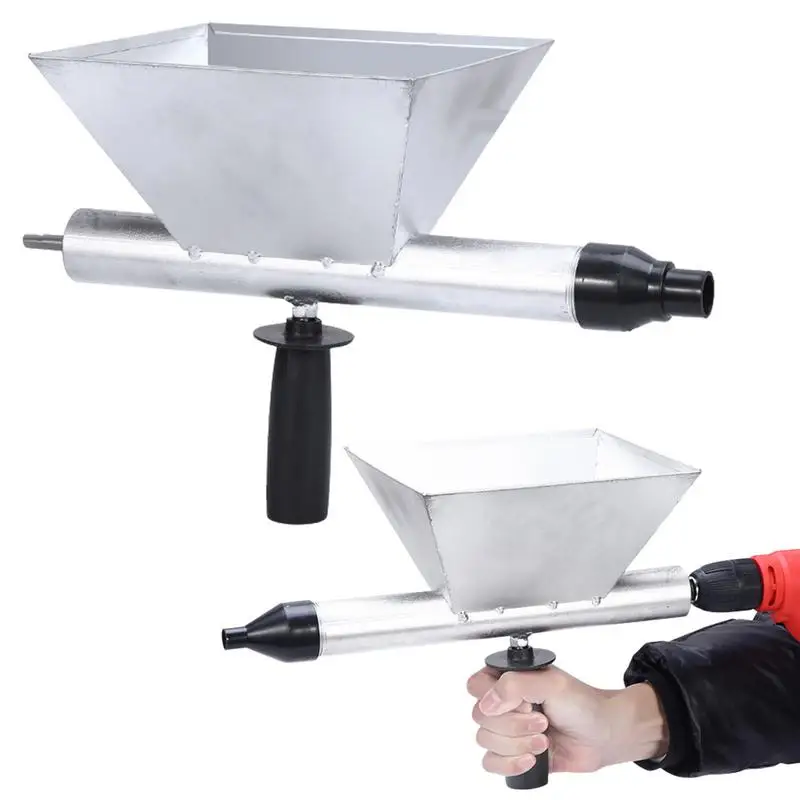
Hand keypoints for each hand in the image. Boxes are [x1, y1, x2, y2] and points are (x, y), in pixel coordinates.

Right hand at [467, 665, 668, 777]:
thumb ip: (516, 685)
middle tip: (541, 721)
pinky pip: (491, 763)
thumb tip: (488, 702)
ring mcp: (508, 730)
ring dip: (517, 745)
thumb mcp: (552, 684)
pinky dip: (510, 764)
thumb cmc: (583, 704)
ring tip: (543, 740)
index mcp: (508, 679)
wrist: (605, 735)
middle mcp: (504, 703)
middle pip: (480, 718)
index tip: (521, 704)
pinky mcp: (513, 753)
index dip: (493, 699)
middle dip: (513, 726)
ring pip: (485, 741)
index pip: (475, 686)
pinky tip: (532, 760)